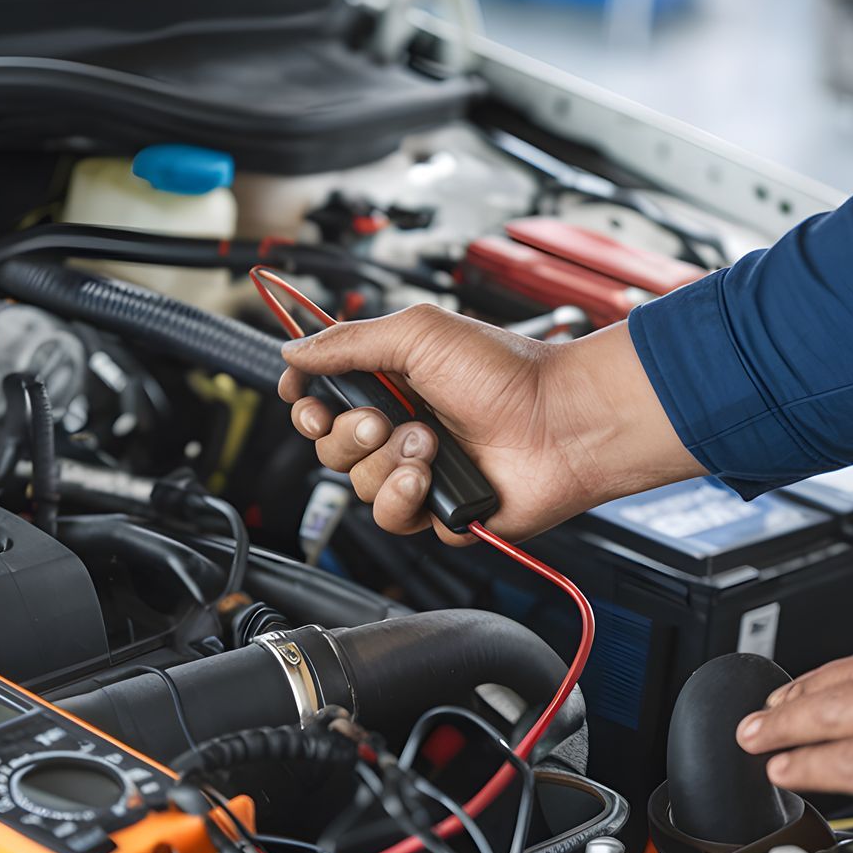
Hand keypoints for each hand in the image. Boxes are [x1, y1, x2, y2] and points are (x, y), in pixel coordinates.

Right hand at [278, 307, 694, 541]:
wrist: (558, 423)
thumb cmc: (506, 373)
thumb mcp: (418, 334)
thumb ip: (348, 342)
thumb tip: (293, 353)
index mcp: (393, 383)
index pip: (324, 400)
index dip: (307, 404)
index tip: (307, 401)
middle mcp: (400, 428)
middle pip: (330, 447)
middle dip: (348, 434)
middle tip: (383, 420)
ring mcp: (418, 472)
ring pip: (356, 486)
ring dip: (386, 464)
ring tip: (430, 444)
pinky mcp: (436, 513)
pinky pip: (391, 518)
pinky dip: (404, 497)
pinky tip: (430, 478)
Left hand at [735, 630, 852, 852]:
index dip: (846, 674)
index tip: (824, 686)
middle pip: (851, 678)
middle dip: (801, 696)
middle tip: (768, 710)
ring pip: (838, 713)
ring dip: (788, 726)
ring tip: (759, 738)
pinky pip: (852, 764)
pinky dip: (810, 765)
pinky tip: (787, 771)